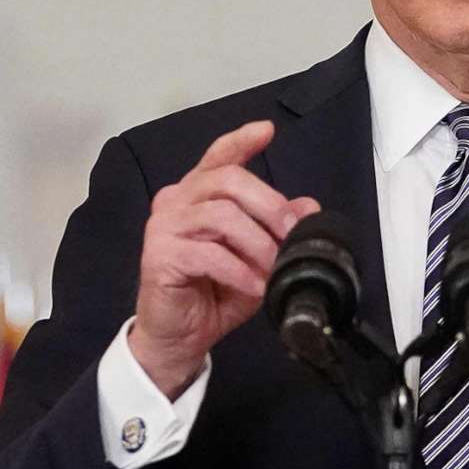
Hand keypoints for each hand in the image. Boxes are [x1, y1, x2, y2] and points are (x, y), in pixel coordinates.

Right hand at [129, 120, 319, 397]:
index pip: (218, 157)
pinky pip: (208, 253)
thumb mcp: (256, 260)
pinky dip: (238, 270)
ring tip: (273, 269)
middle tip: (292, 235)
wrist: (180, 337)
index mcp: (198, 195)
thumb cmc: (213, 294)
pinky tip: (254, 285)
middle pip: (227, 181)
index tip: (267, 131)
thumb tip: (309, 207)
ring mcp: (164, 226)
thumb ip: (278, 230)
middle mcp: (176, 201)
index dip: (241, 141)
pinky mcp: (159, 255)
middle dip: (270, 205)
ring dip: (257, 243)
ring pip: (221, 215)